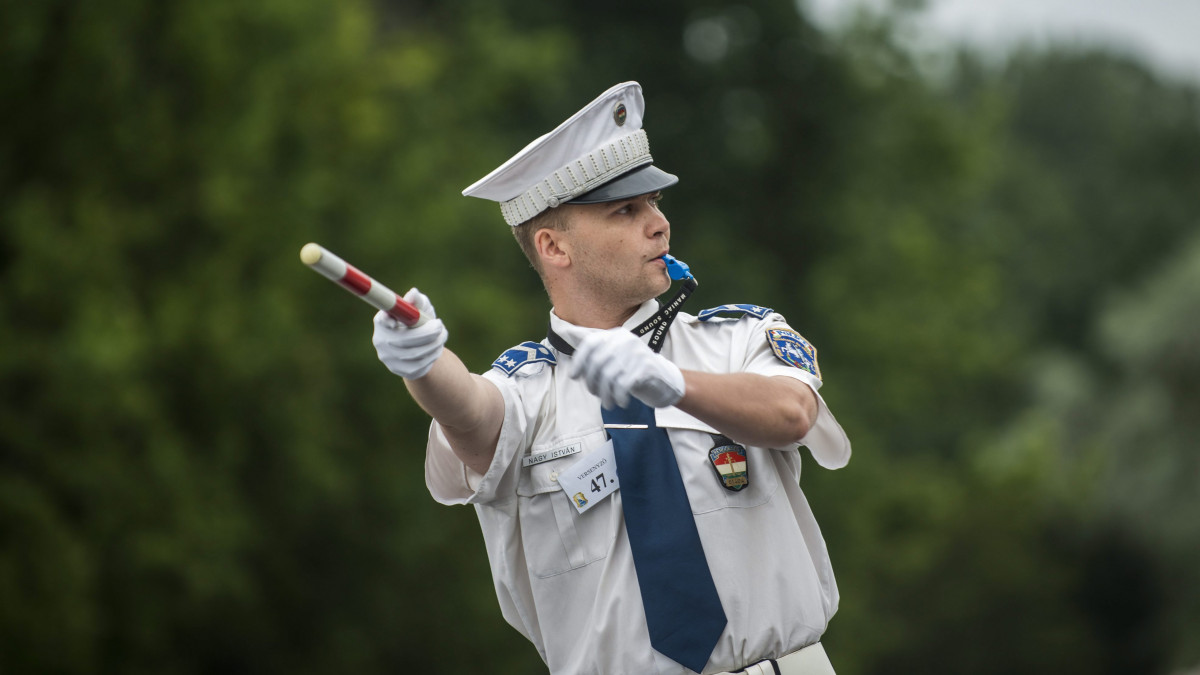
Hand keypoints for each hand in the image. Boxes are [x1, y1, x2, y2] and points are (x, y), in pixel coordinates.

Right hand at [372, 287, 447, 378]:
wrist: (422, 347)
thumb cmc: (419, 321)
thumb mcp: (420, 309)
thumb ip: (417, 301)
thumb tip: (413, 294)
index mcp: (382, 321)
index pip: (381, 320)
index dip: (387, 319)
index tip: (396, 320)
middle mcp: (380, 341)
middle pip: (402, 340)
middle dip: (425, 333)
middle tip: (440, 326)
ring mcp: (389, 358)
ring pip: (414, 354)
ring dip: (433, 343)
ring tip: (442, 335)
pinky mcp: (401, 371)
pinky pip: (420, 365)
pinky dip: (432, 355)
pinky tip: (437, 348)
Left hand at [570, 328, 684, 408]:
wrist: (666, 380)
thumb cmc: (634, 372)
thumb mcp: (616, 360)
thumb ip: (599, 360)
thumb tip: (574, 372)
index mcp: (616, 335)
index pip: (590, 343)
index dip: (579, 361)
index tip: (574, 377)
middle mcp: (626, 340)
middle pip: (597, 361)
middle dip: (592, 382)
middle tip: (595, 395)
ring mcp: (637, 352)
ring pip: (609, 375)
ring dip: (605, 394)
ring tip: (607, 404)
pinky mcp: (647, 366)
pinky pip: (623, 384)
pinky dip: (619, 396)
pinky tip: (621, 402)